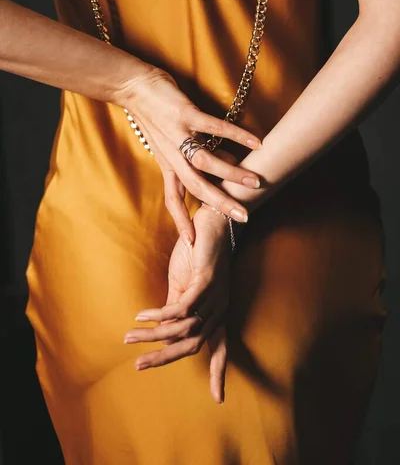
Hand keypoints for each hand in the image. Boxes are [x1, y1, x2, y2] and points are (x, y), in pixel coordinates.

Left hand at [117, 66, 260, 244]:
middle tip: (244, 217)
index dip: (181, 221)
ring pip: (206, 162)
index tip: (192, 243)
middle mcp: (172, 154)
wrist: (132, 86)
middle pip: (196, 187)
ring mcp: (179, 135)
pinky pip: (215, 127)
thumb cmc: (153, 115)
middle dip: (220, 204)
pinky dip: (236, 135)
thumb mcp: (168, 142)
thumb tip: (227, 164)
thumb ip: (194, 157)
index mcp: (167, 164)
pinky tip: (255, 143)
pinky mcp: (186, 114)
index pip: (173, 199)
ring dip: (232, 174)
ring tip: (255, 182)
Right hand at [124, 204, 231, 402]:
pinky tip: (144, 316)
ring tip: (129, 336)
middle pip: (193, 345)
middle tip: (139, 365)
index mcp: (217, 313)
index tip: (217, 398)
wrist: (211, 224)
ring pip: (184, 328)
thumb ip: (177, 307)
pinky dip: (161, 315)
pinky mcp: (206, 281)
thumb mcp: (185, 286)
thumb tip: (164, 329)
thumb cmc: (199, 255)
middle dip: (165, 358)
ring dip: (153, 335)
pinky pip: (182, 307)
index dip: (220, 373)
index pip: (221, 348)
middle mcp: (219, 309)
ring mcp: (214, 296)